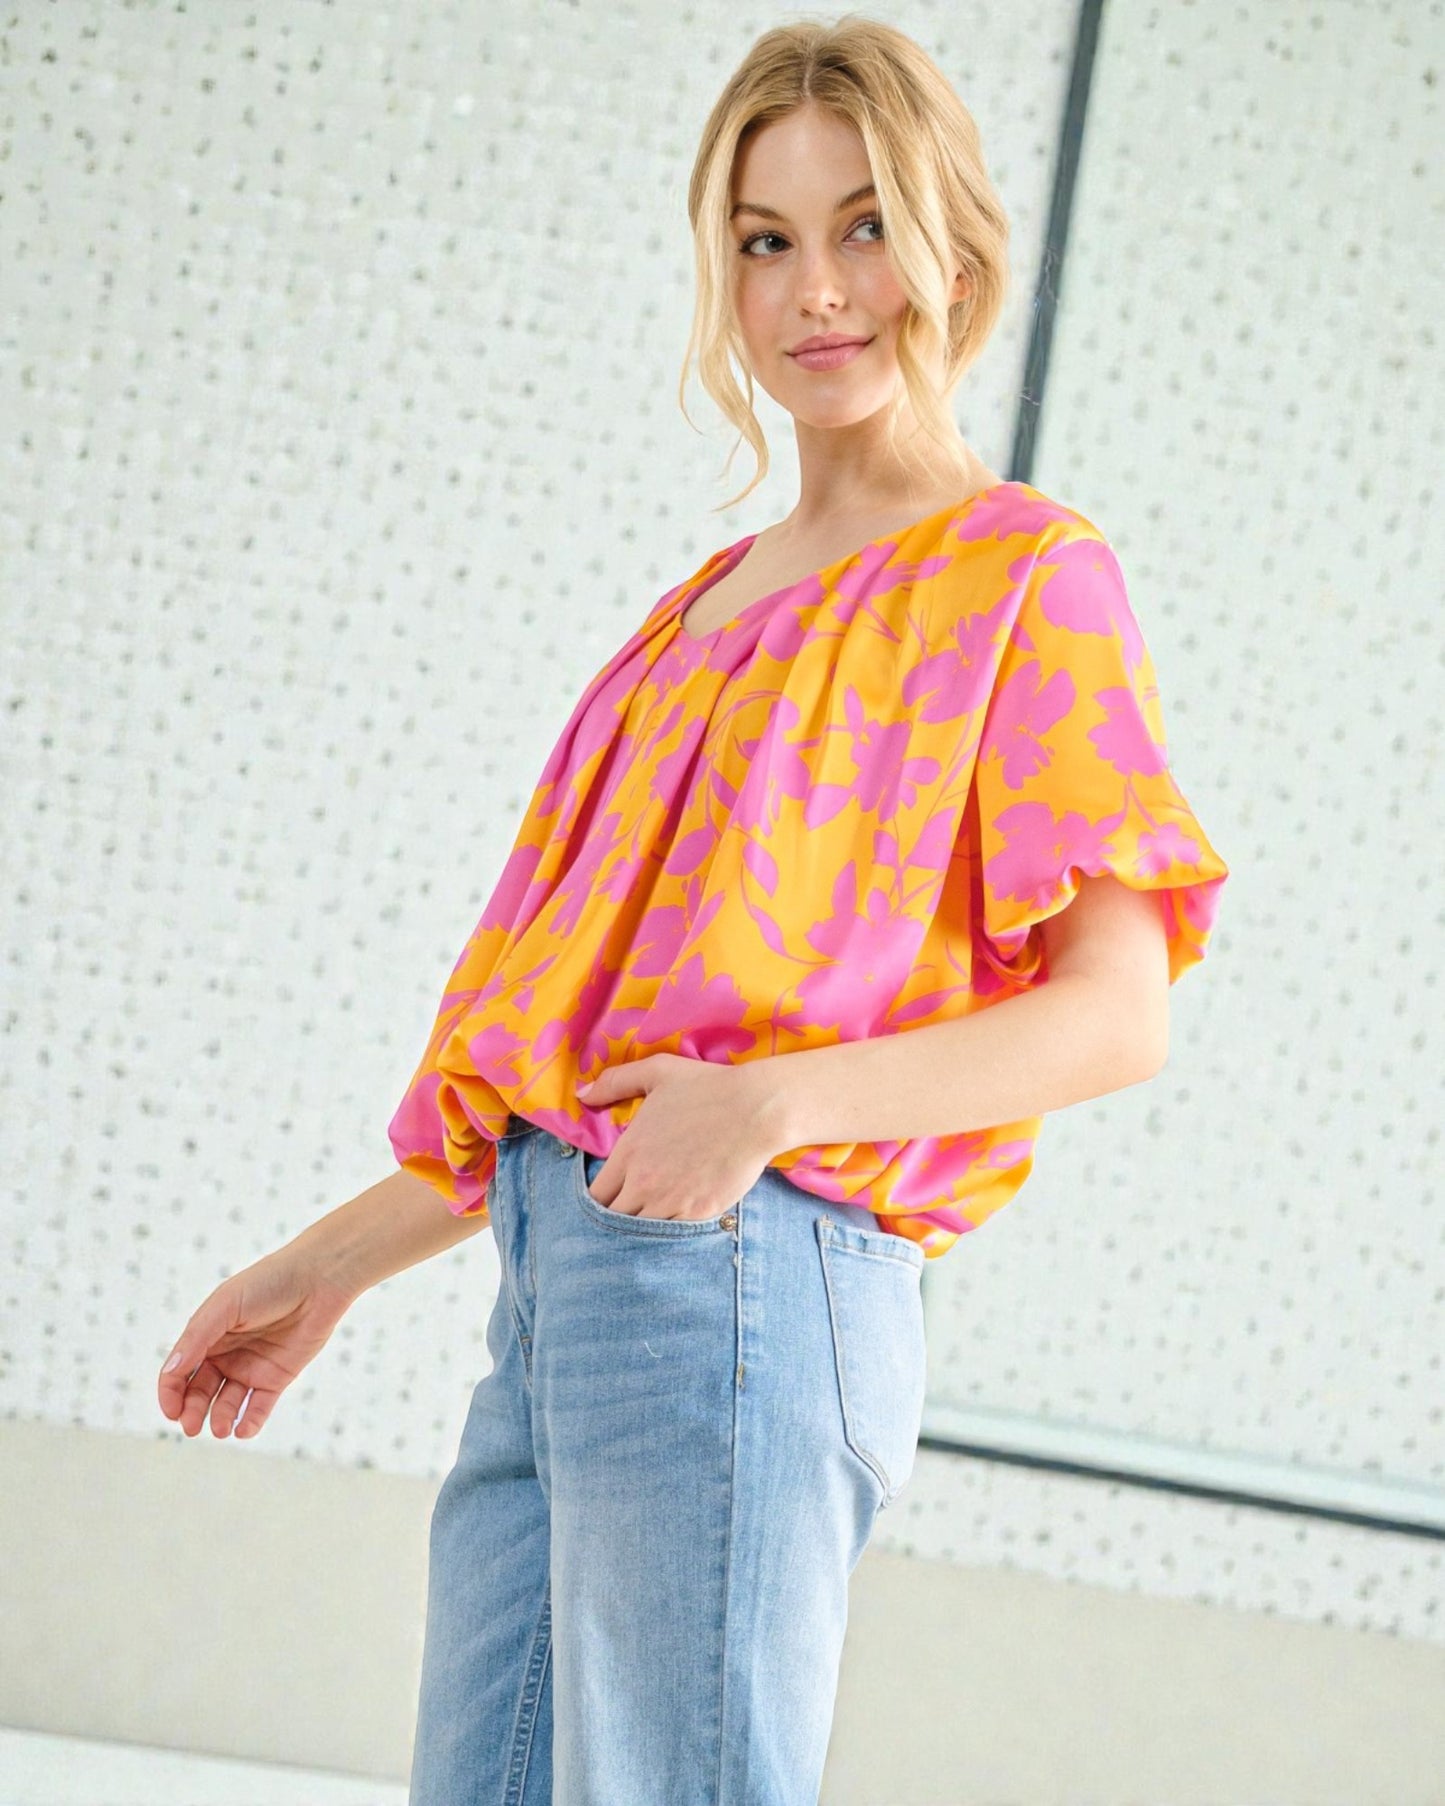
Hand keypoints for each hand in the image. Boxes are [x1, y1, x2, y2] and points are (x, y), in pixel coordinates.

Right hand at [157, 1243, 357, 1440]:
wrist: (318, 1281)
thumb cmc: (269, 1283)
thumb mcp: (225, 1305)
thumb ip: (198, 1337)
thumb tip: (172, 1370)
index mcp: (207, 1335)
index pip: (180, 1371)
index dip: (170, 1393)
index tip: (171, 1412)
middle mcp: (225, 1354)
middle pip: (200, 1392)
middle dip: (192, 1411)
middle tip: (192, 1427)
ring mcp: (250, 1367)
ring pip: (227, 1403)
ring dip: (220, 1419)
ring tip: (220, 1430)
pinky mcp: (277, 1378)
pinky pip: (259, 1407)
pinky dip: (249, 1423)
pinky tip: (243, 1431)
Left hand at [575, 1052, 780, 1220]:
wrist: (755, 1110)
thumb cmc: (706, 1087)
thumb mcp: (656, 1072)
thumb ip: (614, 1082)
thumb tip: (583, 1094)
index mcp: (629, 1153)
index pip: (595, 1195)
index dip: (597, 1200)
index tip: (608, 1197)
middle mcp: (644, 1183)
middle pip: (613, 1220)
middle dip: (615, 1218)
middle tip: (625, 1213)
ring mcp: (672, 1202)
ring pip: (641, 1233)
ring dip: (641, 1229)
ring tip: (648, 1221)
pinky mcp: (700, 1213)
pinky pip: (674, 1235)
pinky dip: (670, 1231)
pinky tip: (674, 1223)